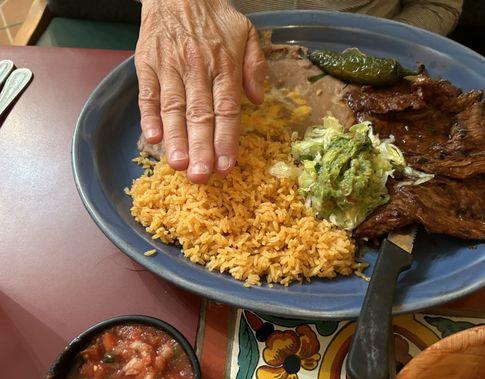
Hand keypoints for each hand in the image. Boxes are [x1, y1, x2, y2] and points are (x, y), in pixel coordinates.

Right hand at [135, 0, 265, 182]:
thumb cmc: (214, 17)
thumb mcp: (246, 33)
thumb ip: (255, 67)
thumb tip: (258, 100)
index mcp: (224, 65)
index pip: (226, 109)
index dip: (226, 140)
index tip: (227, 167)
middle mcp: (197, 69)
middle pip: (200, 115)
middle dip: (200, 148)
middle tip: (201, 176)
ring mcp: (170, 66)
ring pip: (173, 108)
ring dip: (175, 139)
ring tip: (178, 165)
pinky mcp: (147, 63)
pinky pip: (147, 93)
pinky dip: (148, 116)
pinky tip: (153, 138)